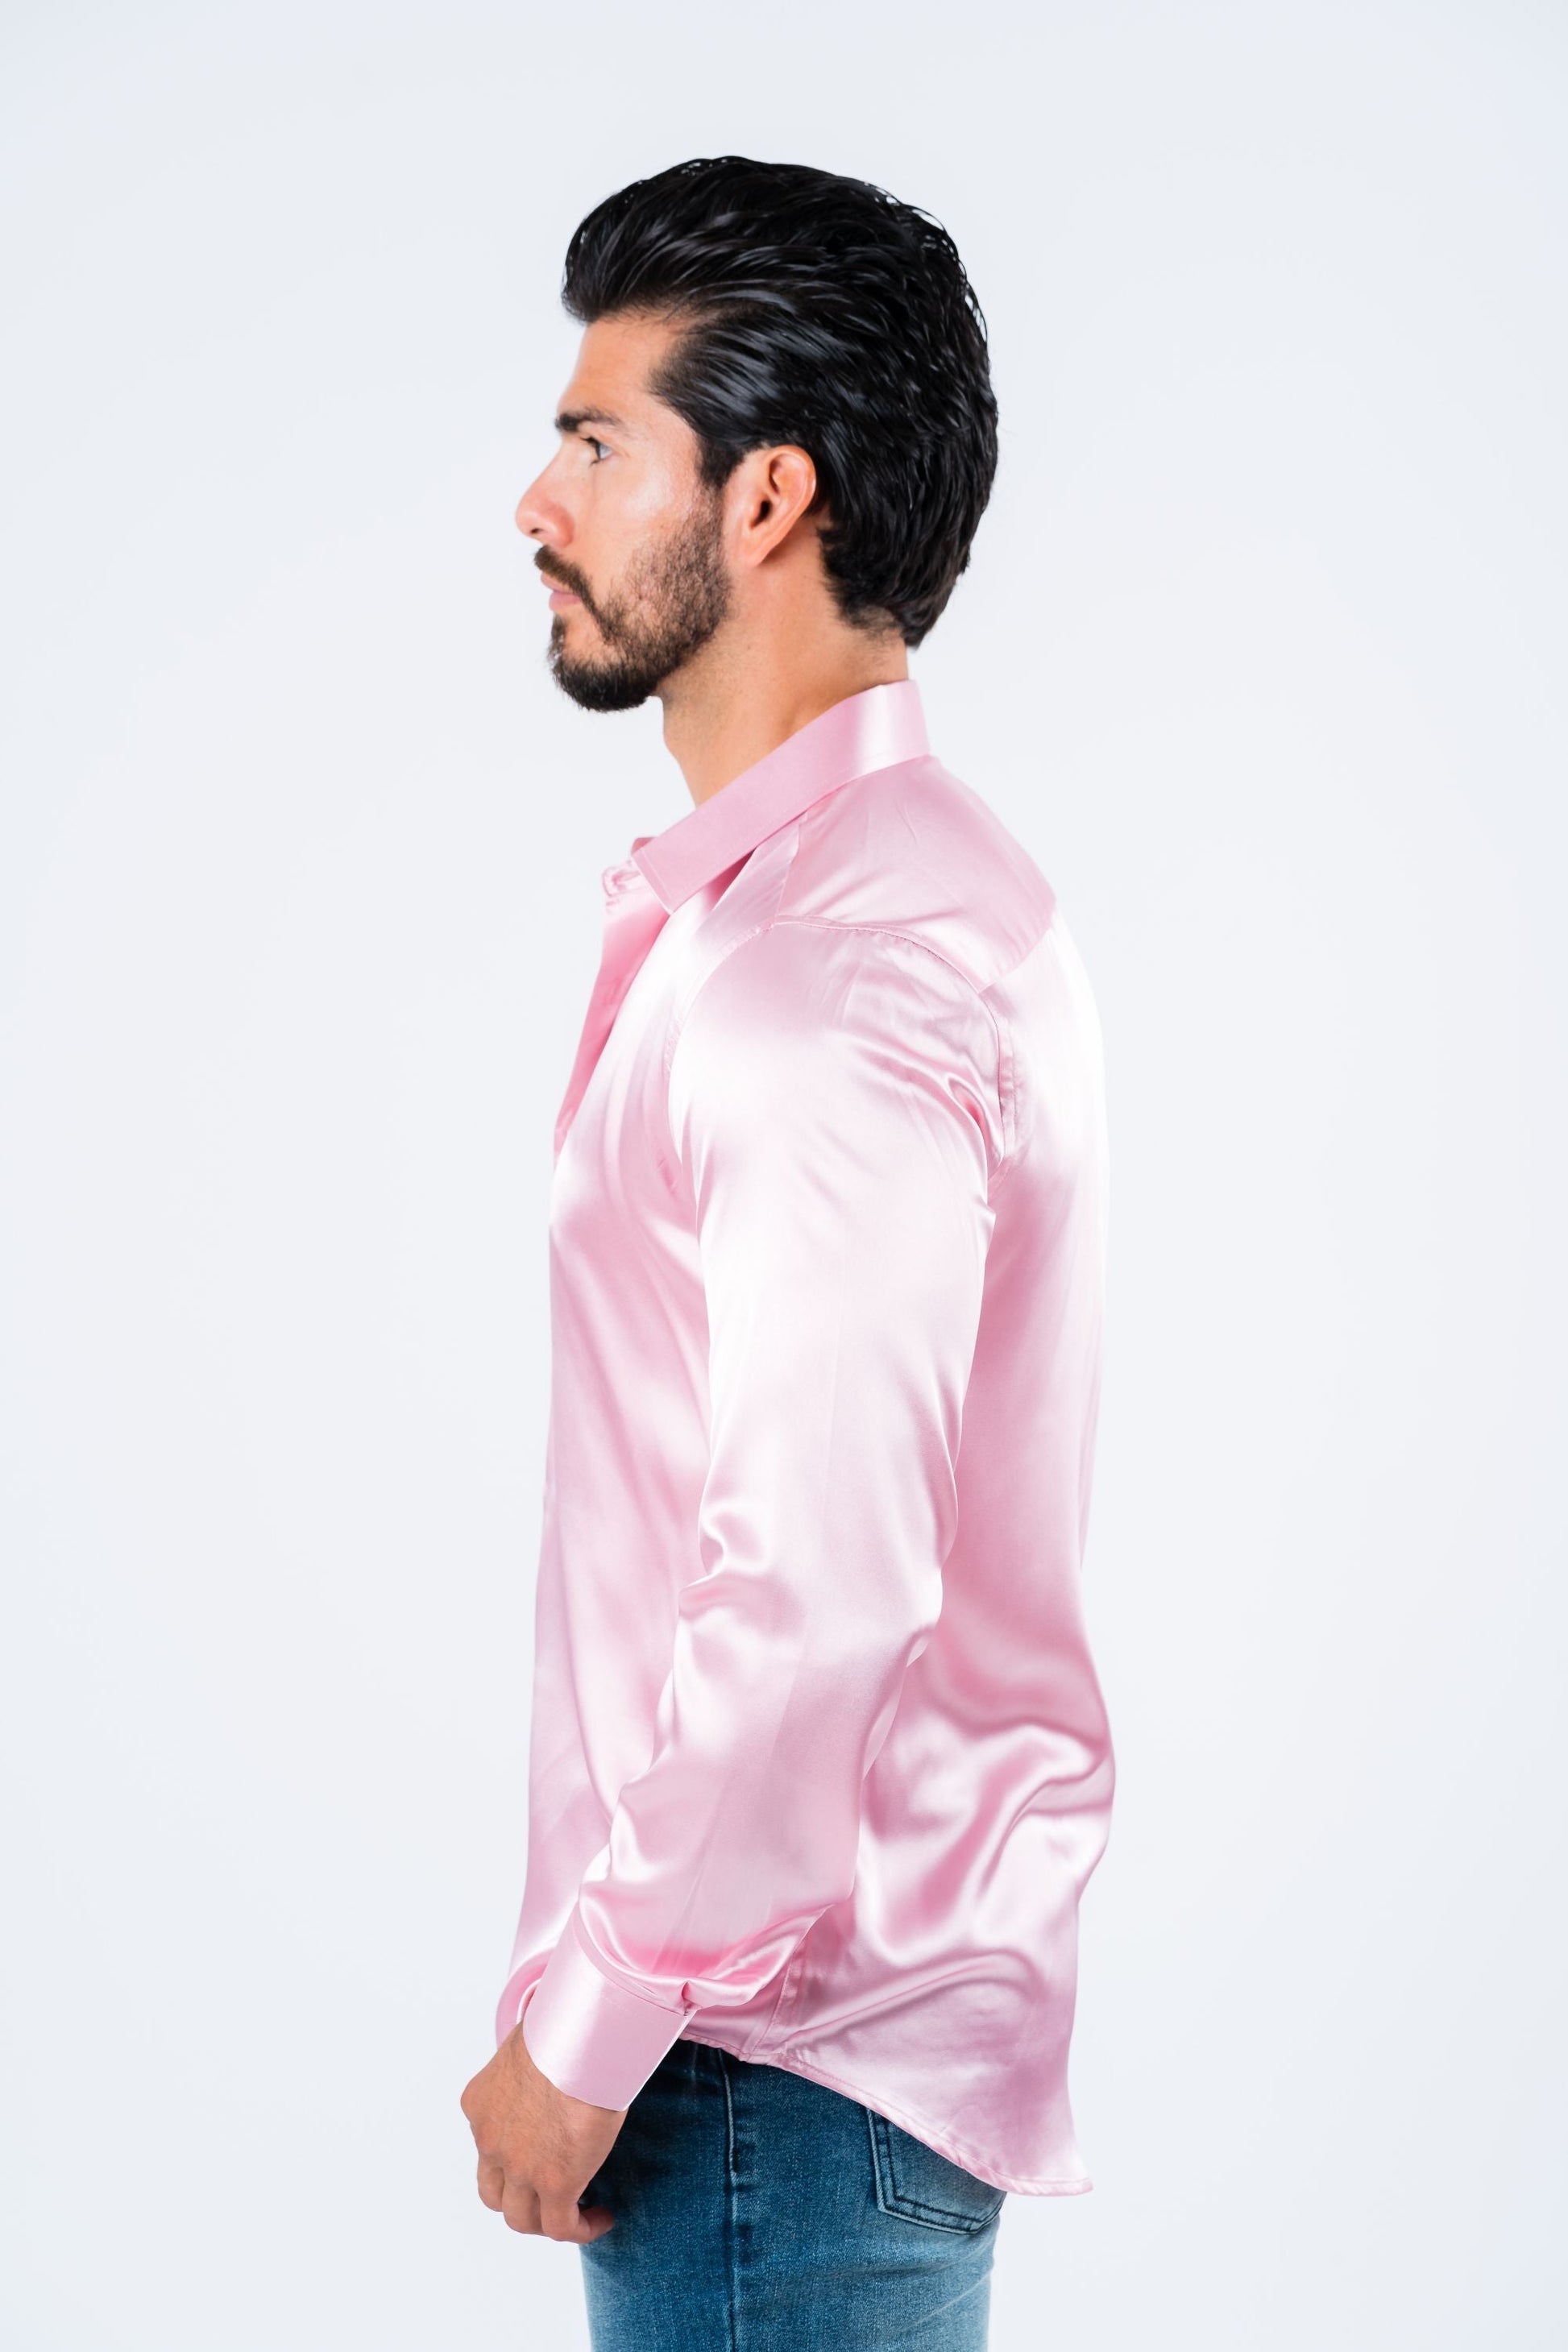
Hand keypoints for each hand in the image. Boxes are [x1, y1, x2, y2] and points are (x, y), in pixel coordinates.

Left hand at [460, 2014, 625, 2241]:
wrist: (581, 2038)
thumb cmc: (565, 2026)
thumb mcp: (530, 2045)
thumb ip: (531, 2068)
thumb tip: (553, 2062)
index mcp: (479, 2104)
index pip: (488, 2147)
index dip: (514, 2160)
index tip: (543, 2156)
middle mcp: (490, 2140)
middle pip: (495, 2193)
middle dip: (522, 2198)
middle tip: (554, 2191)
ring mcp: (518, 2167)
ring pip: (522, 2218)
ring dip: (548, 2220)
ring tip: (581, 2212)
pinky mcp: (554, 2184)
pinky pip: (561, 2226)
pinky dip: (581, 2228)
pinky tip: (603, 2217)